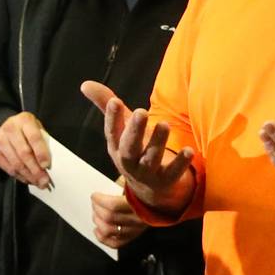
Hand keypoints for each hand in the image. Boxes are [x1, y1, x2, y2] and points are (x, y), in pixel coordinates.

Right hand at [0, 111, 51, 187]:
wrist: (9, 126)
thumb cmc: (27, 129)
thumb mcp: (38, 129)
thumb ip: (44, 142)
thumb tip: (49, 164)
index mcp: (24, 121)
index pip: (34, 138)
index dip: (41, 153)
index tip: (46, 165)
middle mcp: (10, 129)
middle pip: (24, 153)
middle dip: (36, 170)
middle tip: (45, 180)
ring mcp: (0, 141)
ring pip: (16, 163)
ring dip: (29, 176)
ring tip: (39, 182)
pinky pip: (8, 168)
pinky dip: (20, 176)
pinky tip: (28, 179)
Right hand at [80, 80, 194, 214]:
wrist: (147, 190)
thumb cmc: (133, 150)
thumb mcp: (120, 129)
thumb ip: (106, 104)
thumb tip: (85, 84)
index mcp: (116, 147)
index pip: (112, 132)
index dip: (112, 118)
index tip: (115, 101)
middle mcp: (129, 161)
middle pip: (129, 147)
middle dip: (135, 131)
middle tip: (141, 112)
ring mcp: (147, 173)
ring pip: (150, 159)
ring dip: (157, 143)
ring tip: (164, 124)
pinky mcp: (165, 181)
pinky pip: (173, 173)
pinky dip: (180, 163)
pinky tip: (189, 150)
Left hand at [91, 182, 144, 249]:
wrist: (161, 202)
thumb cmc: (146, 191)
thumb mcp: (136, 182)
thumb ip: (124, 181)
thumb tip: (110, 180)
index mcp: (140, 204)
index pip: (113, 206)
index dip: (99, 200)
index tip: (95, 195)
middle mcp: (138, 219)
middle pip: (109, 217)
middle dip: (97, 209)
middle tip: (95, 203)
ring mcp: (136, 230)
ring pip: (109, 231)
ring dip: (97, 222)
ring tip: (96, 214)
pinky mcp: (133, 237)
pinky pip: (115, 243)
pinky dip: (102, 238)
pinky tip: (98, 230)